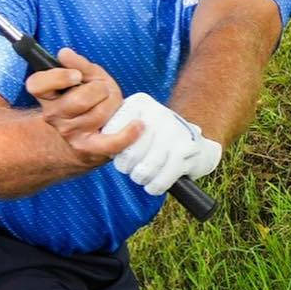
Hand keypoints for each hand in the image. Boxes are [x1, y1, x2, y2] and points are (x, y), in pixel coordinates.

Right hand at [25, 48, 139, 165]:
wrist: (85, 135)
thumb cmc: (87, 100)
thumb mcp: (84, 77)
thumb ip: (78, 64)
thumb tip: (64, 54)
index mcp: (47, 95)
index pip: (37, 85)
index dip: (59, 77)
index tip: (76, 75)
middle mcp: (53, 116)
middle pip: (80, 99)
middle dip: (99, 89)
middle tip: (102, 91)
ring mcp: (69, 133)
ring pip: (99, 114)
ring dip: (113, 104)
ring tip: (111, 104)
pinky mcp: (88, 148)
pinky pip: (110, 143)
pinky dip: (127, 134)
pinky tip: (138, 125)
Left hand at [102, 93, 222, 195]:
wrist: (193, 144)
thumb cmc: (155, 139)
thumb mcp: (134, 125)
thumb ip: (113, 131)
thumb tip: (97, 146)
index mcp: (139, 103)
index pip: (111, 133)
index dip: (114, 150)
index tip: (121, 153)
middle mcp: (157, 112)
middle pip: (128, 154)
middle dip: (128, 168)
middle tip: (133, 167)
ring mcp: (174, 131)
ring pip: (144, 169)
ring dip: (141, 178)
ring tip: (143, 175)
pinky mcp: (187, 150)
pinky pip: (161, 179)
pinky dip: (155, 186)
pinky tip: (154, 184)